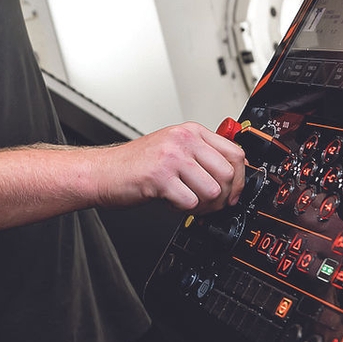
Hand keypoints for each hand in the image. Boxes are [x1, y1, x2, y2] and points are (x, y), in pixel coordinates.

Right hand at [93, 123, 245, 213]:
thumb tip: (232, 175)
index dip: (240, 179)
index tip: (233, 192)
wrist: (102, 172)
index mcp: (191, 131)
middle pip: (228, 174)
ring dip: (202, 205)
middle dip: (222, 196)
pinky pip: (190, 202)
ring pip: (212, 191)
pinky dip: (183, 209)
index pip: (235, 153)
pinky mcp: (160, 177)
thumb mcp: (173, 148)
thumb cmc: (136, 164)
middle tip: (209, 203)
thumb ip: (201, 155)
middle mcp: (183, 140)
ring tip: (188, 201)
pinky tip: (171, 202)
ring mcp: (172, 157)